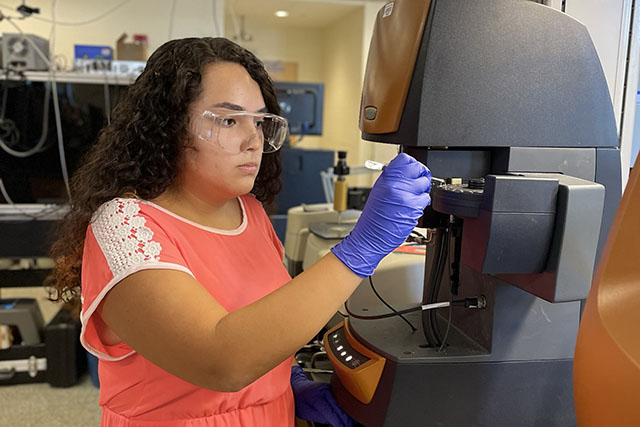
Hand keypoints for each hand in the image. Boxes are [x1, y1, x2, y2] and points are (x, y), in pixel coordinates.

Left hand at [290, 365, 352, 426]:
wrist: (297, 387)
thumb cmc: (299, 399)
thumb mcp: (306, 412)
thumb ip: (321, 417)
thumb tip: (334, 422)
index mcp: (317, 396)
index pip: (331, 412)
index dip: (339, 422)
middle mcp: (325, 390)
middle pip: (340, 407)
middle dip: (346, 419)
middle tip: (349, 426)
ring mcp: (330, 388)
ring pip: (342, 403)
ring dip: (347, 413)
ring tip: (350, 422)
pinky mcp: (333, 389)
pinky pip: (341, 400)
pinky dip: (345, 408)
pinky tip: (348, 415)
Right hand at [331, 153, 430, 276]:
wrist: (370, 237)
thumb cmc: (373, 218)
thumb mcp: (379, 191)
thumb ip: (393, 179)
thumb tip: (407, 171)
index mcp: (385, 178)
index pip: (406, 159)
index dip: (413, 164)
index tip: (414, 170)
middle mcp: (395, 184)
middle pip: (418, 168)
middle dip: (421, 175)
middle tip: (418, 182)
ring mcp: (405, 195)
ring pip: (425, 184)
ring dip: (422, 191)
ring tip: (412, 198)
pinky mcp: (413, 207)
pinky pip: (426, 199)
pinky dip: (422, 203)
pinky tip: (412, 208)